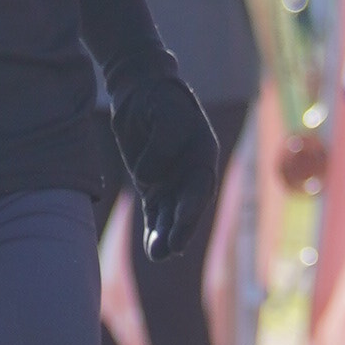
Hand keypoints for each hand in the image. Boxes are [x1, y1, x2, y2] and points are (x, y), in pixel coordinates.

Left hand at [112, 59, 223, 263]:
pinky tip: (153, 249)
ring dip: (167, 235)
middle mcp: (192, 172)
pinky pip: (156, 214)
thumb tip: (148, 179)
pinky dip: (155, 231)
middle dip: (181, 228)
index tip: (181, 219)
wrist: (141, 91)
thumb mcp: (165, 113)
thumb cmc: (159, 99)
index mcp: (204, 153)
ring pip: (172, 215)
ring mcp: (173, 181)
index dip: (192, 204)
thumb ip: (162, 145)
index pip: (200, 185)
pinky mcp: (153, 188)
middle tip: (172, 247)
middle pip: (188, 206)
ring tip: (158, 254)